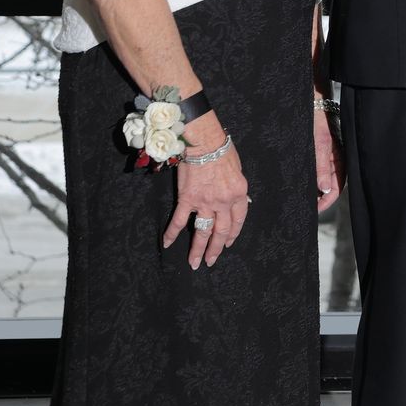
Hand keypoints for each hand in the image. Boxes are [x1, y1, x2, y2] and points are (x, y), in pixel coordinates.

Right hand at [164, 115, 247, 269]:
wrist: (204, 142)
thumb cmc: (222, 151)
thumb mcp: (238, 171)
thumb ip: (236, 189)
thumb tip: (235, 201)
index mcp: (238, 194)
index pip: (238, 220)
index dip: (233, 234)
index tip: (229, 243)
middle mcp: (223, 201)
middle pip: (221, 231)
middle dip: (216, 249)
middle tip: (210, 261)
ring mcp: (204, 202)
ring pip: (202, 231)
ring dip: (197, 249)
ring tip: (194, 263)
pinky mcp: (187, 199)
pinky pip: (178, 220)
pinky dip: (171, 233)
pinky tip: (166, 244)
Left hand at [312, 104, 343, 213]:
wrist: (312, 101)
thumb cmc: (317, 120)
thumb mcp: (319, 144)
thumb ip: (322, 167)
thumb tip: (324, 190)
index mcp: (340, 160)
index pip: (336, 188)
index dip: (326, 202)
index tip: (313, 209)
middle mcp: (335, 160)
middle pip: (330, 186)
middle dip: (319, 198)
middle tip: (304, 206)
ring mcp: (328, 156)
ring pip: (323, 180)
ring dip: (314, 189)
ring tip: (300, 196)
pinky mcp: (319, 152)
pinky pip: (317, 170)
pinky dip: (311, 179)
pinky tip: (301, 182)